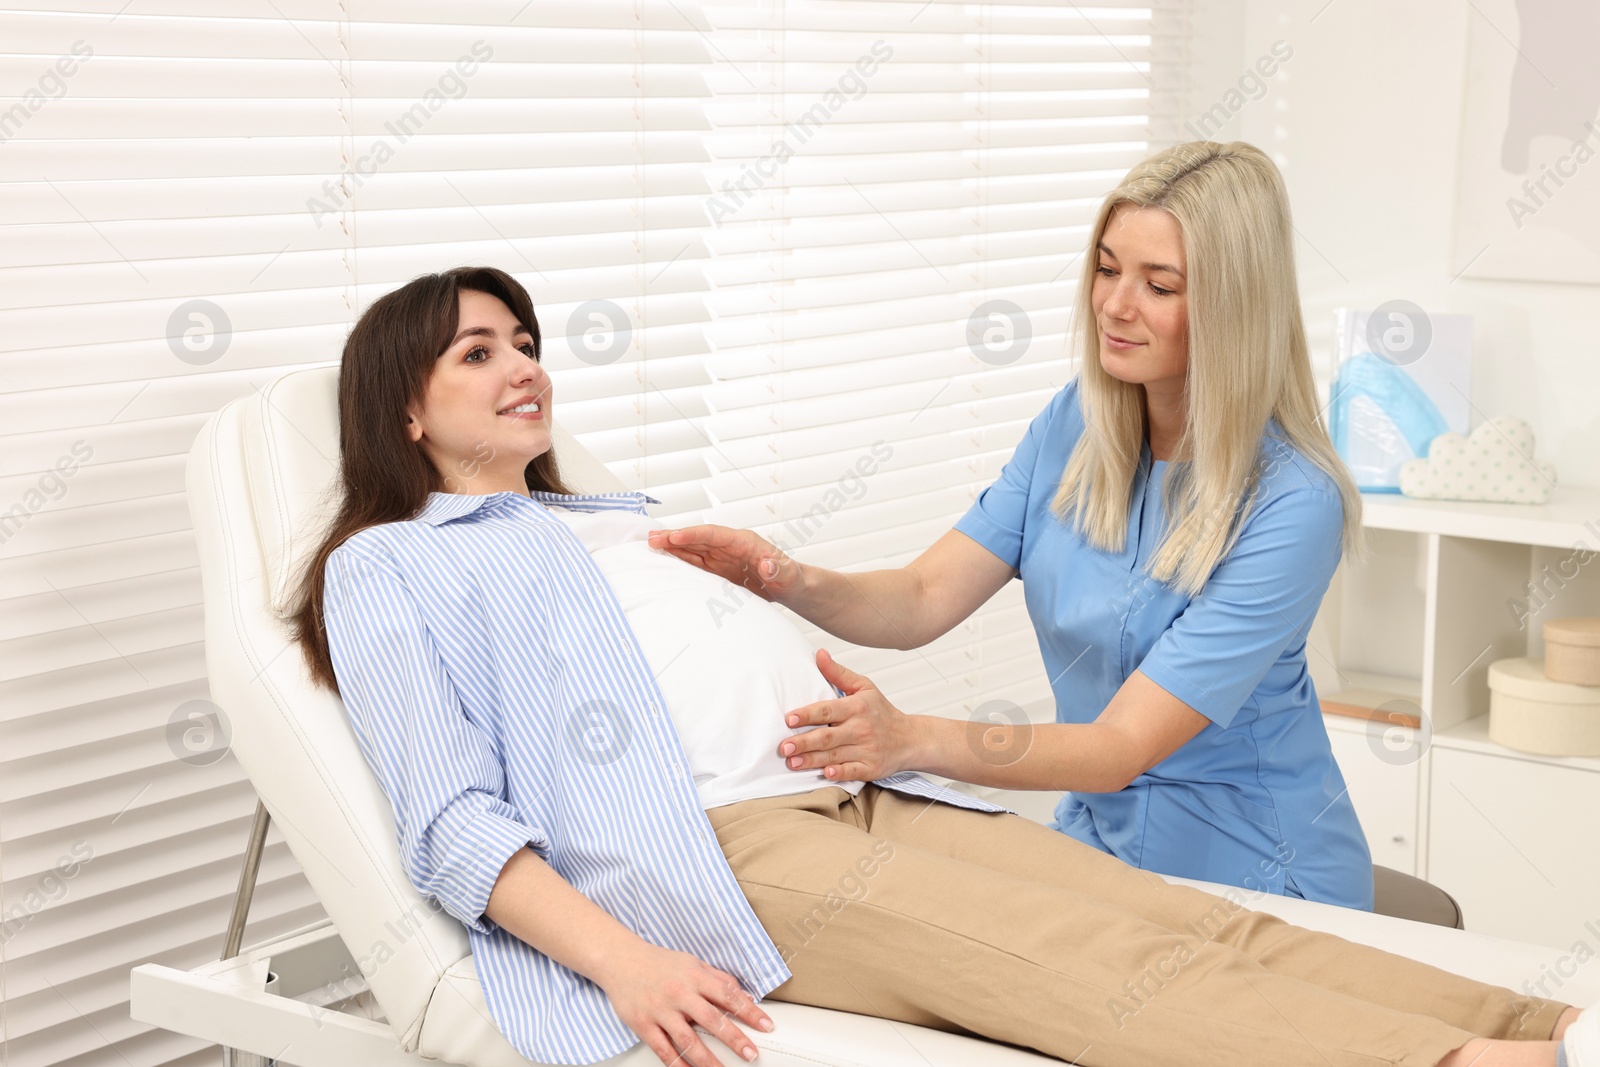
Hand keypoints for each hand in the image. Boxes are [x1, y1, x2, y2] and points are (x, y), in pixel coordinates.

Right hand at [597, 941, 773, 1065]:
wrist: (621, 960)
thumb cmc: (659, 963)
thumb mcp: (693, 963)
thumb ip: (718, 979)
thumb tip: (744, 996)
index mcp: (694, 977)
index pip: (728, 995)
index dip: (750, 1011)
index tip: (766, 1025)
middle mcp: (679, 994)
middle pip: (711, 1020)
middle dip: (734, 1039)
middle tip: (751, 1053)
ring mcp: (660, 1011)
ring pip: (688, 1040)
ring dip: (708, 1060)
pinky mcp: (643, 1025)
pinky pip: (663, 1050)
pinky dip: (678, 1065)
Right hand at [647, 524, 801, 603]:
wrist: (790, 586)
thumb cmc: (791, 579)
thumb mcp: (789, 576)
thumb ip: (779, 570)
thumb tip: (768, 563)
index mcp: (745, 541)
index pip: (715, 534)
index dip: (694, 535)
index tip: (675, 536)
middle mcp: (730, 545)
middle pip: (698, 538)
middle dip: (675, 537)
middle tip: (651, 539)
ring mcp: (722, 556)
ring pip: (693, 548)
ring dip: (672, 546)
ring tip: (650, 544)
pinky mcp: (718, 568)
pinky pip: (696, 562)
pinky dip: (679, 559)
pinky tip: (664, 559)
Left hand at [777, 649, 918, 781]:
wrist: (910, 739)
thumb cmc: (881, 712)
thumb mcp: (864, 687)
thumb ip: (838, 673)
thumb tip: (818, 654)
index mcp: (857, 707)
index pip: (827, 710)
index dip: (807, 714)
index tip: (789, 719)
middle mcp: (861, 728)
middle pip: (827, 736)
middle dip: (803, 742)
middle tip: (783, 746)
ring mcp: (866, 750)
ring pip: (834, 756)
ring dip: (811, 760)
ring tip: (791, 762)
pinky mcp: (870, 768)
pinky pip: (852, 772)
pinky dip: (839, 773)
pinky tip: (825, 773)